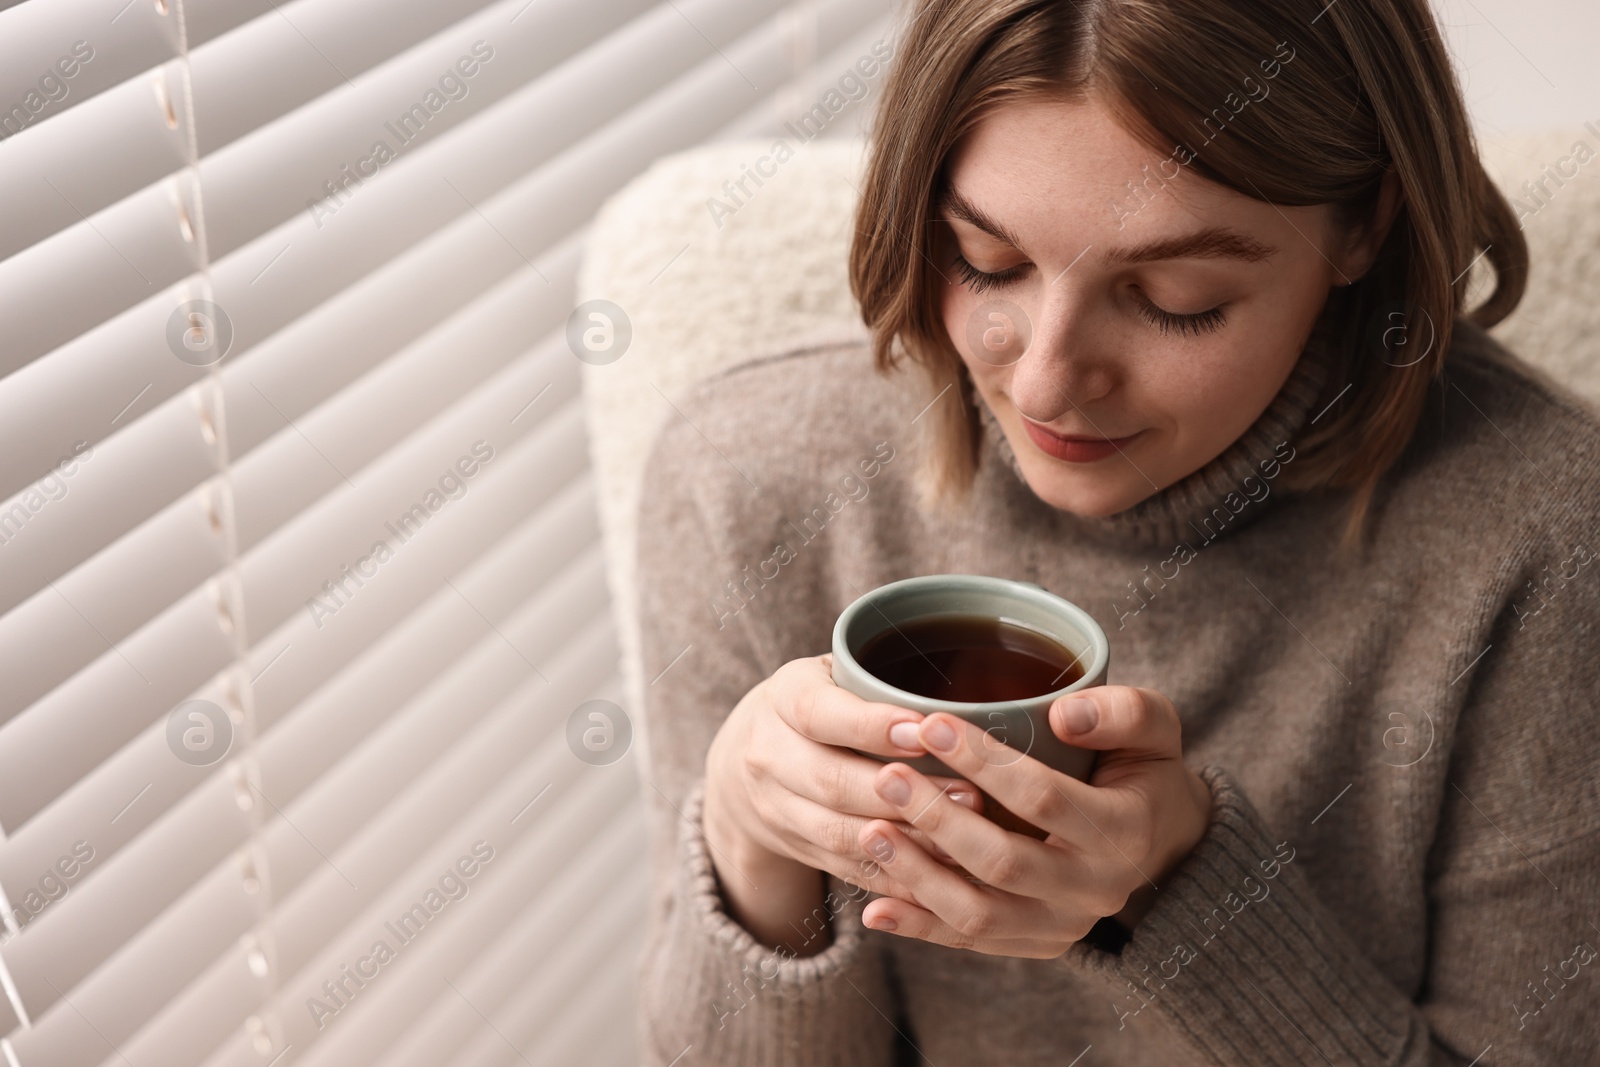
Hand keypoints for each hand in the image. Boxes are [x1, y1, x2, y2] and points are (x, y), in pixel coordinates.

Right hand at [702, 655, 983, 954]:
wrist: (746, 760)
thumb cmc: (820, 703)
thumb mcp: (833, 673)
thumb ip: (881, 679)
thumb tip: (972, 689)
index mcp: (783, 700)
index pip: (819, 714)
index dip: (871, 726)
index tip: (924, 731)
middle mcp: (769, 757)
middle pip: (832, 783)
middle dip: (903, 794)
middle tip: (970, 793)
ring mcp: (778, 811)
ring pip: (841, 834)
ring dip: (907, 841)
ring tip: (965, 839)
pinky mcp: (798, 851)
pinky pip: (849, 871)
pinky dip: (897, 878)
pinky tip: (944, 877)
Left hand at [854, 686, 1211, 957]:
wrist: (1161, 842)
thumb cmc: (1143, 769)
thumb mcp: (1155, 729)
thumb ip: (1122, 712)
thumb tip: (1064, 714)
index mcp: (1125, 832)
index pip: (1043, 798)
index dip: (984, 762)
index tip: (930, 724)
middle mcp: (1095, 890)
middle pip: (1002, 863)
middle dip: (938, 819)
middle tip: (886, 777)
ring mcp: (1064, 926)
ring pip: (979, 915)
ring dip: (919, 877)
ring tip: (870, 833)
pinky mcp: (1036, 944)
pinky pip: (971, 943)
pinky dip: (920, 928)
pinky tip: (874, 908)